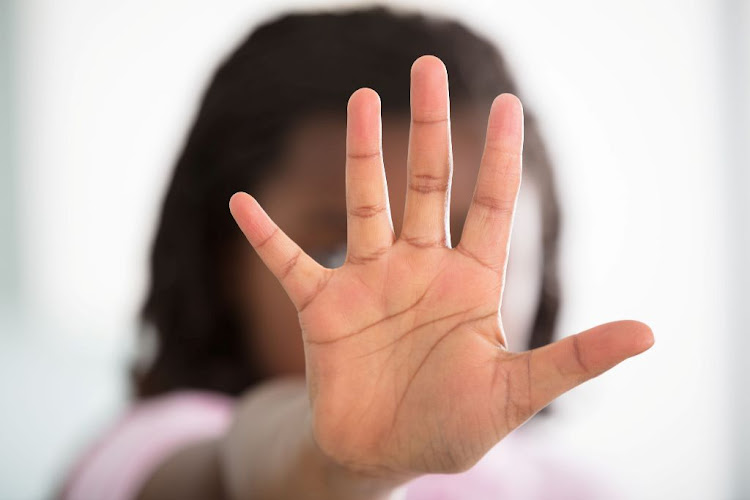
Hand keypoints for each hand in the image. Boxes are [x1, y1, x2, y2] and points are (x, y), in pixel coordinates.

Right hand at [229, 55, 653, 479]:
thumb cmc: (450, 426)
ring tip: (359, 98)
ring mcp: (369, 282)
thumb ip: (572, 361)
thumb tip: (649, 334)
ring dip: (359, 154)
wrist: (381, 454)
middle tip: (427, 68)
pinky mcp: (323, 307)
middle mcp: (419, 269)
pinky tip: (241, 203)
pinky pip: (289, 262)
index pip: (491, 207)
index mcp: (470, 284)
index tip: (509, 103)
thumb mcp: (514, 394)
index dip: (499, 157)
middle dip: (427, 128)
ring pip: (365, 203)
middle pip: (425, 184)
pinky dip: (266, 236)